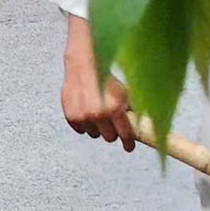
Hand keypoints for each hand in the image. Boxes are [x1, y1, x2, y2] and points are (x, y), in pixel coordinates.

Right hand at [61, 15, 135, 149]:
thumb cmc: (107, 77)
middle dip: (113, 132)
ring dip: (97, 127)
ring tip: (98, 112)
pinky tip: (87, 112)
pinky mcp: (70, 115)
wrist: (83, 64)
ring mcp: (82, 116)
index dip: (128, 143)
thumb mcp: (126, 92)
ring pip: (94, 134)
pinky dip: (84, 124)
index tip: (129, 146)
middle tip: (113, 122)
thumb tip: (140, 125)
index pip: (125, 136)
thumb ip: (132, 111)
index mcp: (114, 109)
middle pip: (109, 137)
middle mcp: (97, 114)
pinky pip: (80, 129)